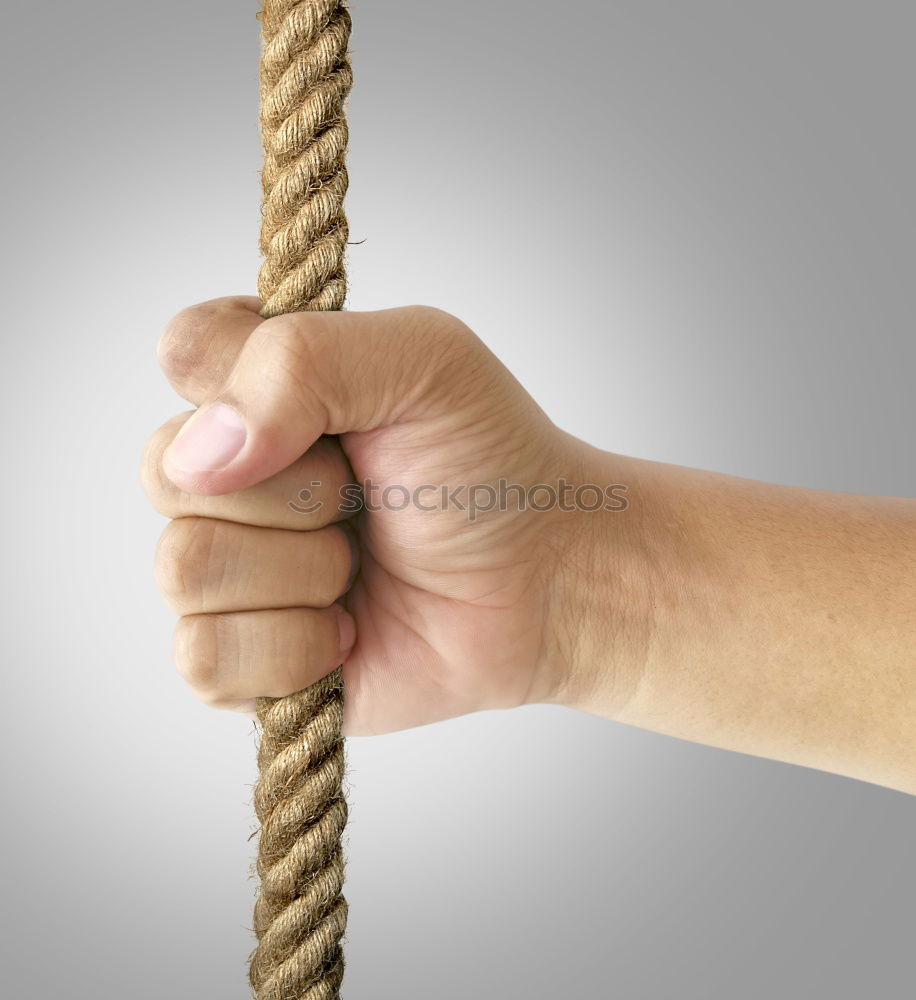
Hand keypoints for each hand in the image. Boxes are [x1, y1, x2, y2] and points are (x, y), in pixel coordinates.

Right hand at [142, 298, 638, 733]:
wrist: (547, 582)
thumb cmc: (492, 463)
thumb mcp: (424, 360)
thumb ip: (299, 361)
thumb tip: (197, 457)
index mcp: (265, 388)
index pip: (183, 356)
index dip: (248, 393)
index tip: (338, 417)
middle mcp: (234, 476)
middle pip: (165, 473)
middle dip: (293, 495)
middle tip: (367, 499)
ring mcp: (234, 569)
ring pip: (183, 569)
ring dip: (300, 573)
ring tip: (362, 566)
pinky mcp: (245, 659)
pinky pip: (203, 657)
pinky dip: (294, 649)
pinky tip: (349, 632)